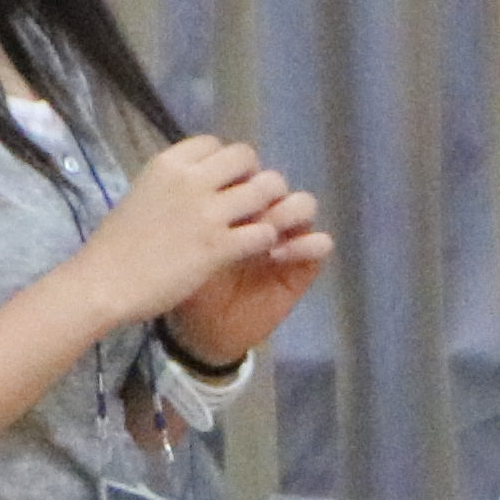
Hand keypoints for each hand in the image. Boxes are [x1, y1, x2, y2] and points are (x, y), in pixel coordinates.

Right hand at [75, 138, 300, 334]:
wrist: (103, 284)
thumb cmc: (114, 246)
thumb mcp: (141, 194)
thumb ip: (172, 183)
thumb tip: (197, 180)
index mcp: (168, 164)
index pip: (214, 142)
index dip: (224, 162)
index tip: (221, 184)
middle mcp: (190, 180)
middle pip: (246, 156)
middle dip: (252, 176)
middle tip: (246, 202)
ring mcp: (206, 212)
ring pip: (265, 189)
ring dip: (268, 206)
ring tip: (257, 224)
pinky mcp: (218, 246)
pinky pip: (264, 231)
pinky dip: (265, 240)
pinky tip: (253, 250)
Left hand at [160, 190, 333, 373]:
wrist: (196, 332)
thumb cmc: (182, 283)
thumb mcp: (178, 245)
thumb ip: (188, 211)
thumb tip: (190, 174)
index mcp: (231, 203)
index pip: (247, 167)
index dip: (238, 172)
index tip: (216, 186)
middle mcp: (261, 216)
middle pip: (276, 181)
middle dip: (262, 189)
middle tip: (241, 210)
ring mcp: (284, 239)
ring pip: (303, 204)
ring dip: (286, 211)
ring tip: (265, 229)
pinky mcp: (301, 267)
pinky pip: (321, 244)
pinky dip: (306, 244)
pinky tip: (277, 256)